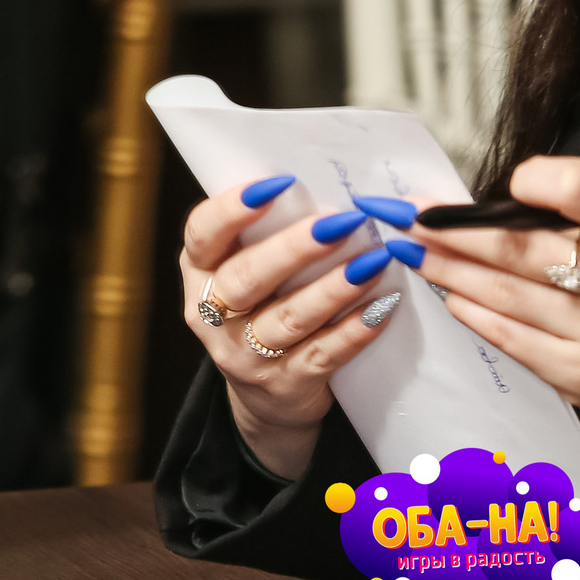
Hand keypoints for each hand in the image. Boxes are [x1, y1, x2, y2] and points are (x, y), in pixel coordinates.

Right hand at [178, 175, 407, 478]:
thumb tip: (321, 190)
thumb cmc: (260, 309)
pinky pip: (323, 355)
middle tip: (340, 221)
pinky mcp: (285, 384)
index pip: (202, 235)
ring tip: (372, 263)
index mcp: (198, 273)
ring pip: (288, 319)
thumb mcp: (239, 271)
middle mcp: (211, 314)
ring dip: (332, 289)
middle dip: (294, 248)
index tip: (274, 184)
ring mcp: (245, 355)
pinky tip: (382, 307)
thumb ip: (261, 236)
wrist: (265, 394)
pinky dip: (354, 331)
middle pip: (246, 279)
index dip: (231, 210)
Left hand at [408, 156, 579, 433]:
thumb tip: (489, 202)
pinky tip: (448, 294)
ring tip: (409, 251)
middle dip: (449, 231)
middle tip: (404, 217)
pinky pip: (508, 335)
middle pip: (515, 247)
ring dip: (445, 269)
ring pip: (501, 292)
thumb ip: (573, 211)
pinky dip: (470, 310)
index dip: (539, 181)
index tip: (499, 181)